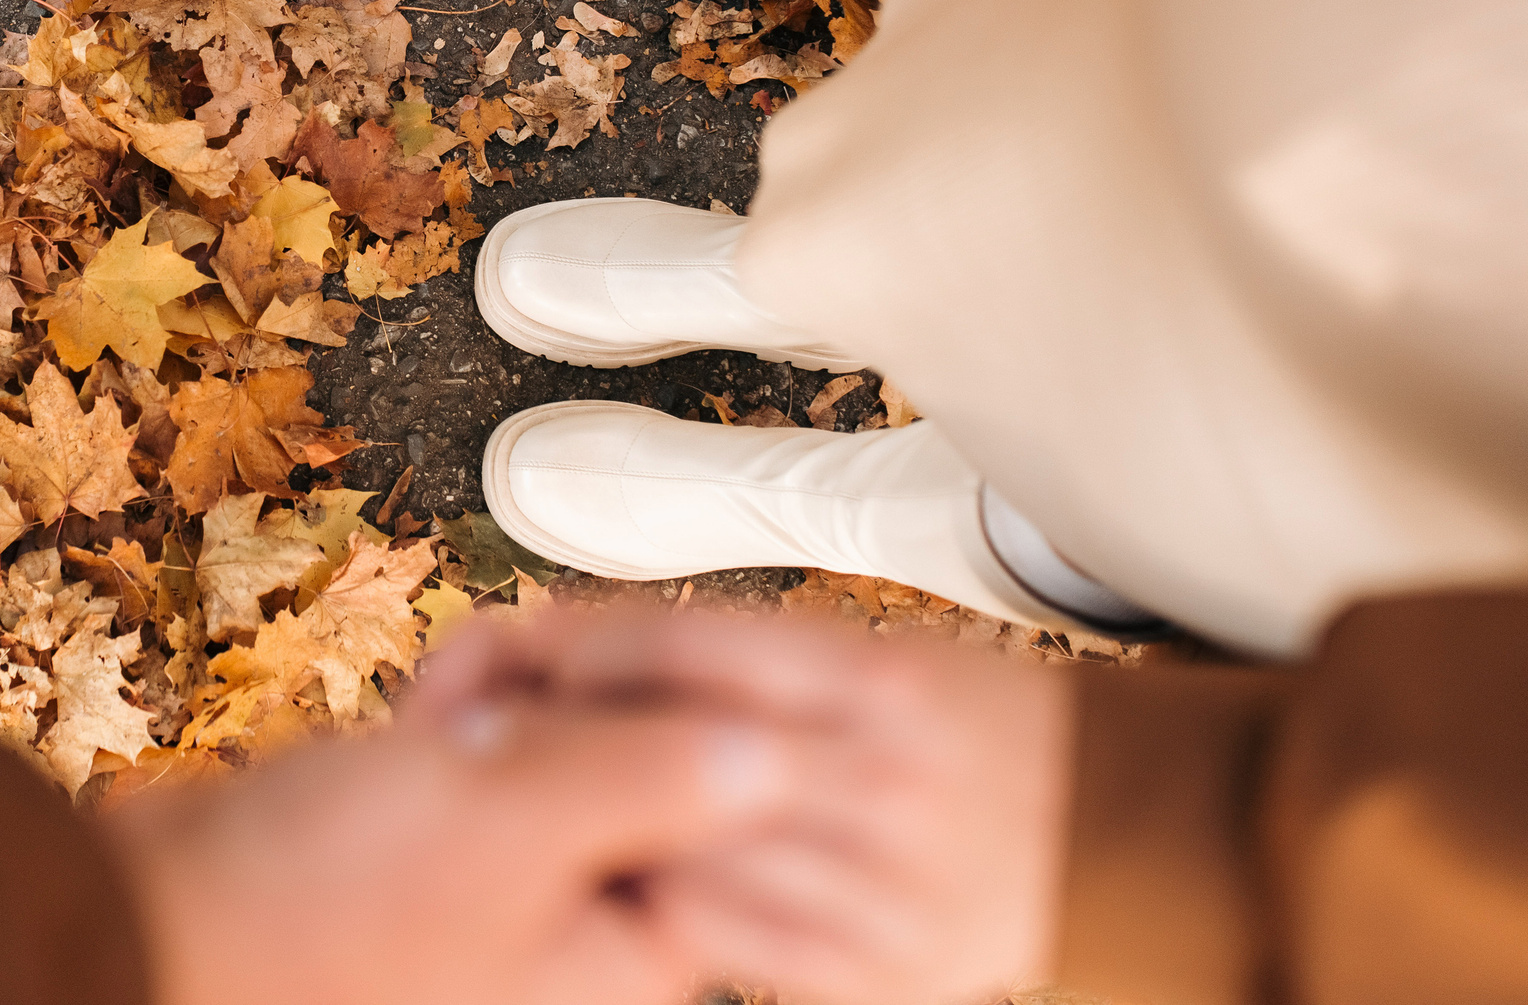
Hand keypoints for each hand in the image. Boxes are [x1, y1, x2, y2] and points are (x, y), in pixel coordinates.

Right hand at [102, 691, 793, 1004]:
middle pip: (649, 761)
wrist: (153, 922)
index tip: (632, 653)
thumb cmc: (307, 910)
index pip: (719, 799)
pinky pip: (502, 755)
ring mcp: (519, 888)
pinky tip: (424, 704)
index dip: (676, 703)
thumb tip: (774, 754)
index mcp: (628, 955)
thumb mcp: (504, 820)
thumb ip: (652, 781)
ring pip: (572, 740)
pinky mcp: (456, 848)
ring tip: (451, 687)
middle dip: (584, 689)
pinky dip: (468, 713)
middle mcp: (586, 930)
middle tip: (519, 667)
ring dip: (517, 689)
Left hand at [415, 606, 1072, 1004]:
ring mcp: (888, 886)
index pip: (695, 648)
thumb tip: (587, 644)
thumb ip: (752, 660)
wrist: (1111, 831)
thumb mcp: (878, 658)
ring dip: (608, 832)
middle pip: (678, 757)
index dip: (589, 644)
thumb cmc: (967, 724)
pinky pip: (730, 942)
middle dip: (578, 743)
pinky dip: (669, 908)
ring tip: (552, 807)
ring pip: (691, 858)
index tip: (521, 644)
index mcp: (881, 682)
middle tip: (504, 729)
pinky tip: (641, 878)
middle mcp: (887, 780)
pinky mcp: (885, 972)